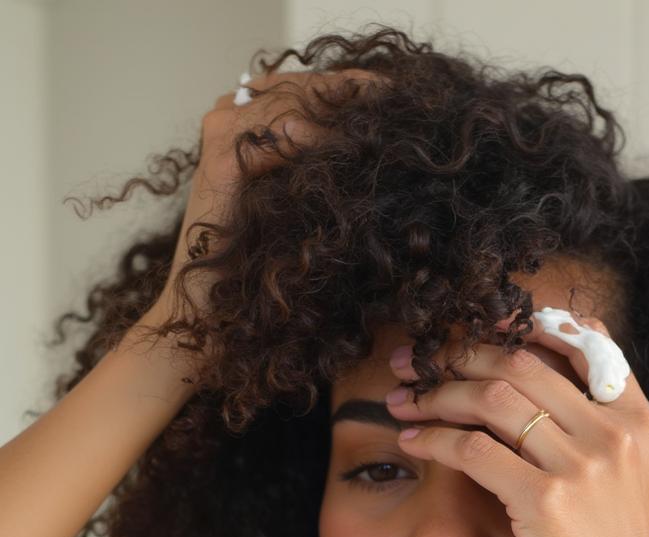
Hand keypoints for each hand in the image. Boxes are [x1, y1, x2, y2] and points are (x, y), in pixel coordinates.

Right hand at [150, 67, 383, 373]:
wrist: (217, 312)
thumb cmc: (265, 270)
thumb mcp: (306, 210)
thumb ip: (328, 171)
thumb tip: (385, 149)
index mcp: (254, 121)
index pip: (311, 85)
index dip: (357, 86)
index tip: (404, 96)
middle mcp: (234, 117)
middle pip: (305, 85)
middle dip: (357, 91)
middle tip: (403, 99)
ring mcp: (223, 133)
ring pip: (294, 101)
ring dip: (343, 110)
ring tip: (385, 119)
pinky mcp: (222, 158)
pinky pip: (278, 134)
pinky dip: (316, 138)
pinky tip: (350, 148)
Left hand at [386, 313, 648, 536]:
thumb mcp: (629, 493)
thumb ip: (598, 442)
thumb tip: (537, 405)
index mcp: (640, 423)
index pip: (586, 342)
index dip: (527, 324)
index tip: (479, 327)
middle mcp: (616, 433)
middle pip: (525, 361)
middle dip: (461, 353)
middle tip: (417, 359)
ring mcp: (586, 464)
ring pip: (493, 396)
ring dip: (438, 391)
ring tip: (402, 398)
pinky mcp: (548, 502)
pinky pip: (473, 448)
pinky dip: (435, 438)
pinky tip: (412, 441)